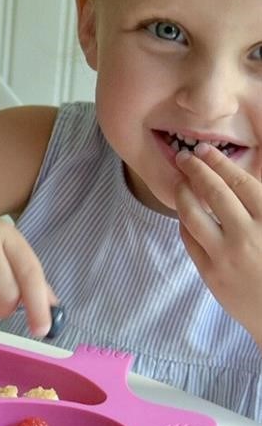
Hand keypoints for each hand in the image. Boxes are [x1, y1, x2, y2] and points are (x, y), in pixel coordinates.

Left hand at [175, 143, 261, 345]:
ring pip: (194, 216)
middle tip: (184, 157)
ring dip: (183, 194)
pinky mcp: (210, 274)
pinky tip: (184, 214)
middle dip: (196, 171)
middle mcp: (247, 236)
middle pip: (214, 194)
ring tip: (179, 182)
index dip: (219, 164)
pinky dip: (184, 223)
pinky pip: (189, 241)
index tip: (205, 151)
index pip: (240, 183)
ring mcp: (225, 256)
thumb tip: (243, 185)